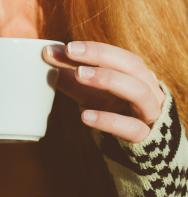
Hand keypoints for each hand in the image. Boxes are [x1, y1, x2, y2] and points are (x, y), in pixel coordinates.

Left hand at [42, 41, 165, 142]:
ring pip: (138, 92)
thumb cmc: (111, 110)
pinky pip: (132, 127)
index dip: (94, 49)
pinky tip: (84, 115)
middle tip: (71, 52)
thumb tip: (46, 53)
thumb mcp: (88, 91)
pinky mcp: (145, 138)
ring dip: (108, 79)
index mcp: (136, 75)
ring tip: (79, 74)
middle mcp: (148, 89)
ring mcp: (149, 113)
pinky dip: (108, 120)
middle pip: (132, 66)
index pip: (118, 55)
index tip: (67, 47)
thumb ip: (69, 73)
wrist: (136, 149)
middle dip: (101, 56)